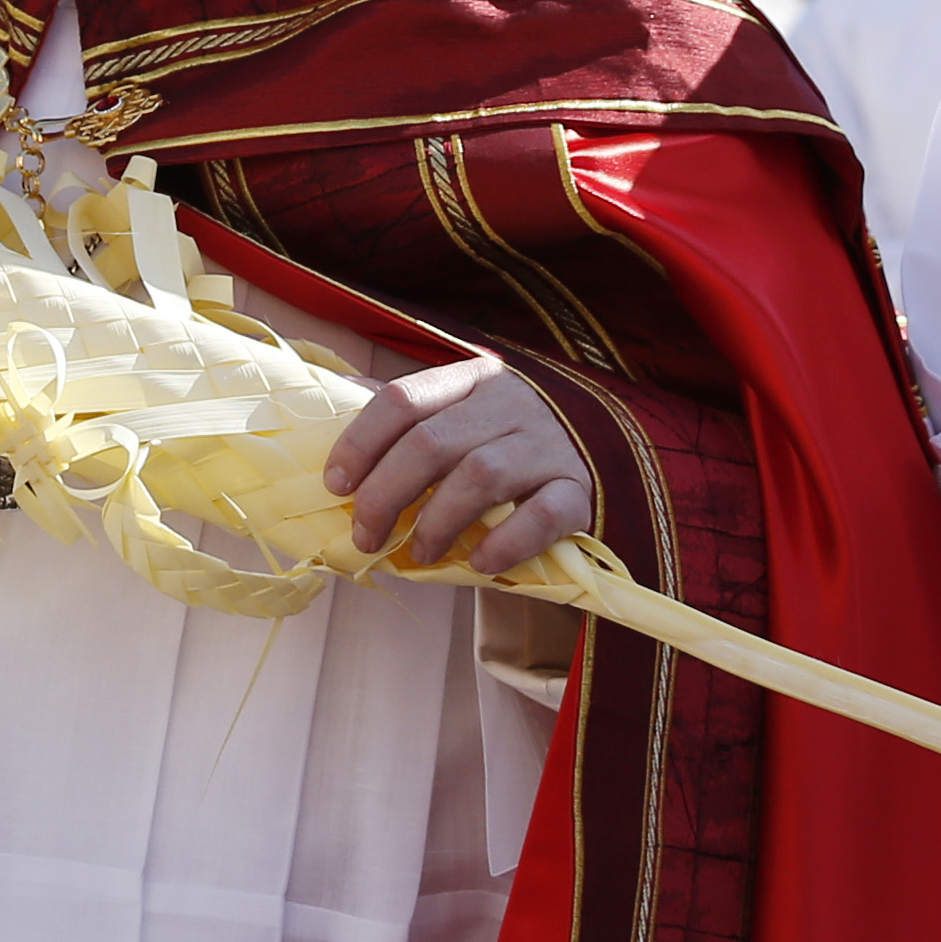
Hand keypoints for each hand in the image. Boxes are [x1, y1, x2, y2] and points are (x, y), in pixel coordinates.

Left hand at [325, 358, 595, 577]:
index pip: (403, 399)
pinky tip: (479, 561)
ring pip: (480, 476)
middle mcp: (510, 404)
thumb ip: (408, 413)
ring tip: (419, 552)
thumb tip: (335, 402)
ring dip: (437, 521)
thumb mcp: (462, 410)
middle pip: (431, 443)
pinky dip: (504, 543)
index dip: (360, 443)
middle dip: (386, 494)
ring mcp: (548, 444)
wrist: (605, 448)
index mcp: (471, 379)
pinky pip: (541, 516)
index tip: (336, 485)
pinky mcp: (579, 489)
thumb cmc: (508, 437)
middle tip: (366, 536)